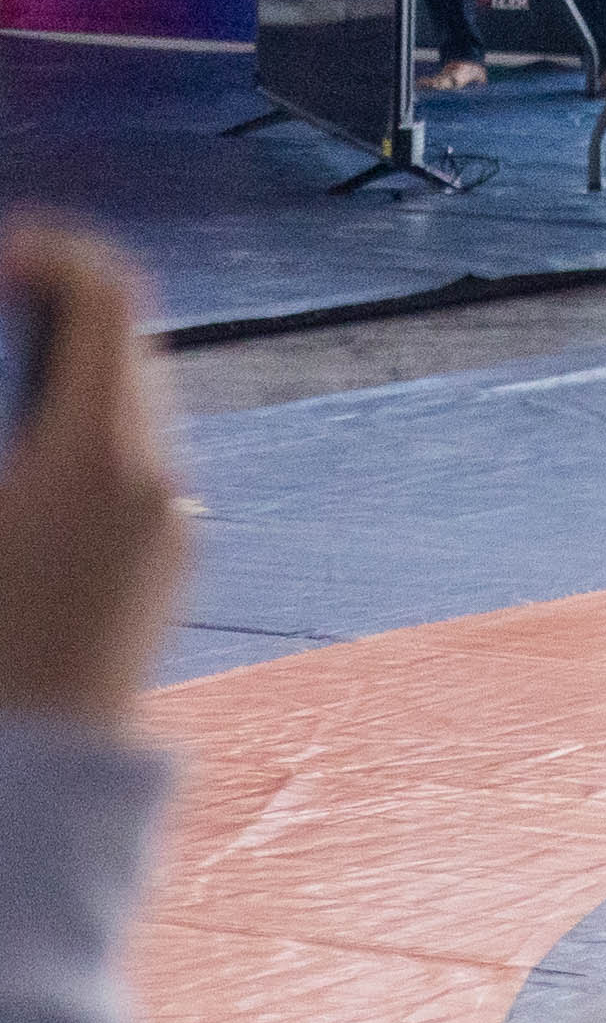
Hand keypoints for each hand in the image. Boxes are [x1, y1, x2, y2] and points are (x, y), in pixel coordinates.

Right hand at [0, 224, 186, 740]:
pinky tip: (24, 446)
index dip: (48, 254)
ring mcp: (172, 519)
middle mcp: (157, 476)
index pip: (105, 296)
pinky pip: (137, 454)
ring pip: (135, 397)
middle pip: (126, 339)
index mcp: (98, 451)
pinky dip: (84, 424)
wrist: (33, 767)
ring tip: (6, 373)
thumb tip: (11, 384)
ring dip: (68, 368)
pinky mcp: (168, 557)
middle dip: (52, 309)